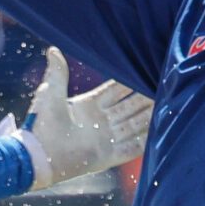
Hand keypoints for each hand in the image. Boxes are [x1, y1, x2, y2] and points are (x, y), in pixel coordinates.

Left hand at [14, 48, 154, 185]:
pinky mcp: (108, 156)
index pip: (115, 91)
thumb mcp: (50, 93)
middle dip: (146, 97)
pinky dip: (146, 140)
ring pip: (134, 124)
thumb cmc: (40, 124)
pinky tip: (160, 130)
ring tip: (169, 103)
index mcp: (87, 106)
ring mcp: (105, 139)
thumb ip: (57, 72)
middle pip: (129, 107)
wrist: (36, 156)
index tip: (145, 70)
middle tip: (165, 84)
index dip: (129, 82)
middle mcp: (99, 122)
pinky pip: (132, 147)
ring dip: (150, 115)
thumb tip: (53, 49)